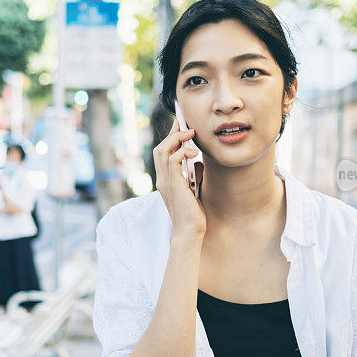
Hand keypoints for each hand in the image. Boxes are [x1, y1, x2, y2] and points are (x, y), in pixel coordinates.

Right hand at [153, 119, 205, 237]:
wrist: (190, 231)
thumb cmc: (193, 214)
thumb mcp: (194, 189)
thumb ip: (193, 174)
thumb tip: (197, 161)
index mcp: (165, 180)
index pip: (162, 154)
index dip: (170, 138)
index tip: (180, 126)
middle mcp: (162, 179)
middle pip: (160, 148)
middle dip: (172, 133)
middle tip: (185, 125)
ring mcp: (165, 181)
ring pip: (163, 150)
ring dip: (177, 139)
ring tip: (190, 134)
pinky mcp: (173, 184)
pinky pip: (173, 159)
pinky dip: (183, 151)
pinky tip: (194, 153)